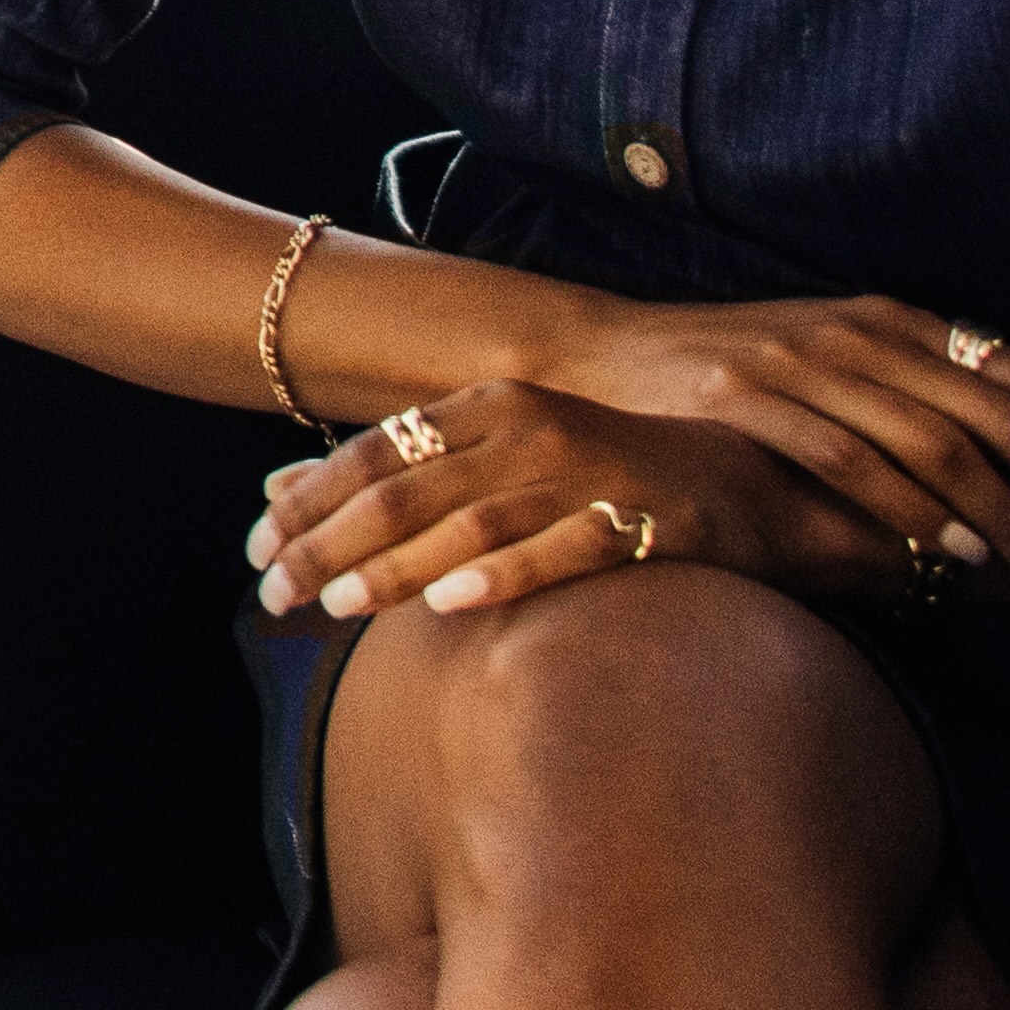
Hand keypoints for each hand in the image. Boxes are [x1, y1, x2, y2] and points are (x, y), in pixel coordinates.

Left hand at [254, 380, 901, 624]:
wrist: (755, 484)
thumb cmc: (608, 476)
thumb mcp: (497, 461)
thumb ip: (402, 474)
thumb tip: (279, 490)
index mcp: (490, 405)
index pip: (374, 450)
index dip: (309, 500)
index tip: (254, 547)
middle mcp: (531, 426)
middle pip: (407, 488)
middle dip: (328, 541)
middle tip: (274, 592)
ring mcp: (589, 469)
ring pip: (470, 521)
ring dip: (396, 564)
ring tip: (336, 603)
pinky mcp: (645, 515)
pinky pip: (563, 548)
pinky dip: (502, 574)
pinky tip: (449, 604)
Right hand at [517, 290, 1009, 575]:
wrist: (603, 352)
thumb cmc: (732, 369)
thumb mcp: (829, 357)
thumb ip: (910, 385)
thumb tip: (1008, 443)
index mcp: (887, 320)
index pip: (1005, 374)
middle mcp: (853, 331)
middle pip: (978, 410)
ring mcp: (797, 360)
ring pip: (922, 436)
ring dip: (982, 505)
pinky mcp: (743, 393)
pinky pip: (844, 456)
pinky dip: (902, 504)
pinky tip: (939, 545)